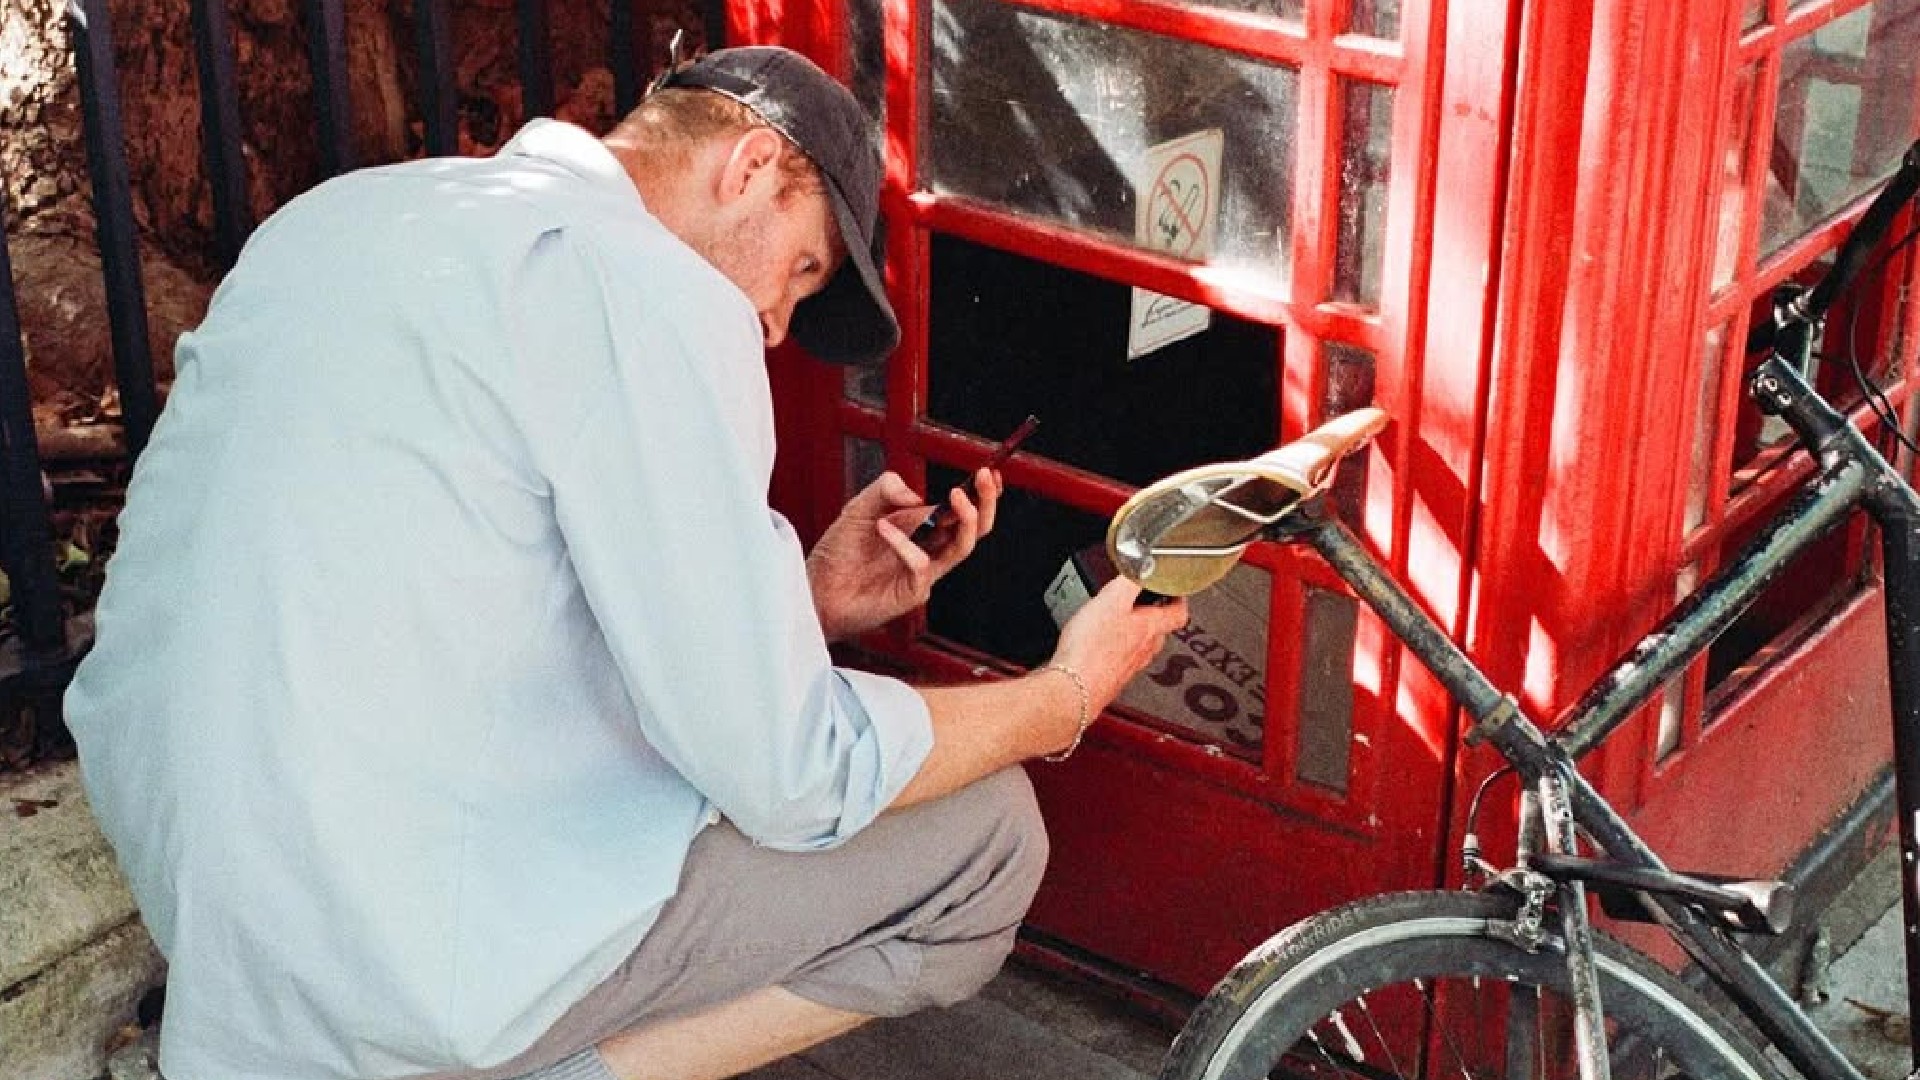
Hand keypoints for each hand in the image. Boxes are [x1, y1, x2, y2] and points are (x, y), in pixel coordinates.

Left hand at [806, 468, 1000, 640]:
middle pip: (973, 529)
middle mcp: (928, 549)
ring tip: (955, 495)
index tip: (988, 472)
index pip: (961, 510)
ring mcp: (923, 573)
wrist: (814, 590)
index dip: (980, 493)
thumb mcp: (858, 508)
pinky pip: (922, 565)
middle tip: (983, 477)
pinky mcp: (911, 592)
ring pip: (962, 548)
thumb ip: (884, 490)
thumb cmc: (837, 554)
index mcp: (921, 528)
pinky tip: (881, 528)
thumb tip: (916, 494)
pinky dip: (905, 543)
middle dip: (985, 502)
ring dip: (965, 519)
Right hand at [1049, 576, 1188, 718]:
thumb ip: (1131, 580)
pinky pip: (1120, 660)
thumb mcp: (1111, 600)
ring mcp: (1129, 667)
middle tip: (1141, 602)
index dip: (1178, 597)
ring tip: (1117, 621)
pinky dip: (1114, 650)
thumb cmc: (1091, 649)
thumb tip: (1145, 566)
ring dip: (1133, 633)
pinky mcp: (1111, 678)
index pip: (1178, 613)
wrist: (1074, 687)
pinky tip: (1098, 646)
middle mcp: (1145, 650)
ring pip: (1140, 646)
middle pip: (1159, 630)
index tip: (1173, 588)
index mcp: (1150, 628)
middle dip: (1152, 614)